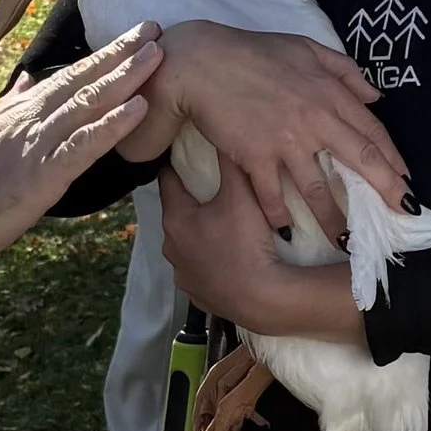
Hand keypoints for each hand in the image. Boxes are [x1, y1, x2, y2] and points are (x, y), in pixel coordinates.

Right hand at [0, 21, 165, 266]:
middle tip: (157, 29)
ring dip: (126, 78)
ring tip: (157, 56)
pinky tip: (139, 109)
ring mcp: (39, 143)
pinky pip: (84, 145)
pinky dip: (113, 125)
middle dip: (122, 54)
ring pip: (89, 103)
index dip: (103, 57)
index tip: (132, 38)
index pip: (69, 76)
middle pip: (84, 80)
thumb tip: (27, 83)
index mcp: (20, 111)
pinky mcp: (43, 173)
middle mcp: (32, 118)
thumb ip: (8, 107)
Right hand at [147, 21, 405, 222]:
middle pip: (361, 160)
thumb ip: (343, 70)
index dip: (393, 159)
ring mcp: (285, 141)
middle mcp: (315, 120)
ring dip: (333, 220)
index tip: (406, 182)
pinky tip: (286, 231)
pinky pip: (273, 195)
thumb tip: (373, 96)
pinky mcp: (255, 157)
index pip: (372, 131)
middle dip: (386, 190)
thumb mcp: (306, 48)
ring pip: (318, 189)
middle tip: (402, 214)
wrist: (202, 62)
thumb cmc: (253, 52)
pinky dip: (279, 216)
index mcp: (329, 92)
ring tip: (345, 242)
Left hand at [159, 168, 361, 337]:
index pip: (169, 182)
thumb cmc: (247, 242)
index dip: (177, 165)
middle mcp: (171, 248)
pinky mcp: (198, 295)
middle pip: (178, 215)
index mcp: (175, 220)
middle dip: (191, 202)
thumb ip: (231, 162)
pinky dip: (210, 260)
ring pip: (188, 245)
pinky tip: (226, 256)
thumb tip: (223, 132)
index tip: (184, 153)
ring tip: (221, 224)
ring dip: (200, 234)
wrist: (262, 298)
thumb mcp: (241, 195)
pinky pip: (200, 270)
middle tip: (209, 188)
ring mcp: (183, 275)